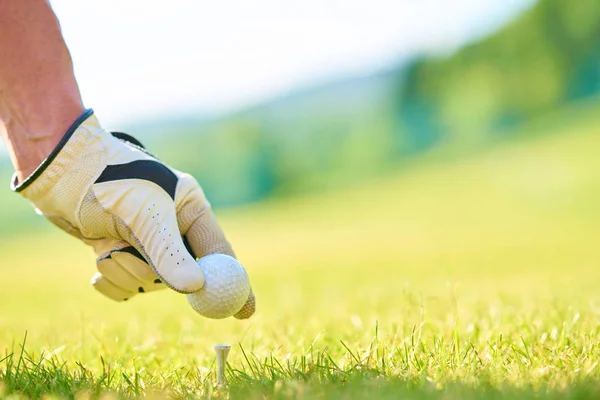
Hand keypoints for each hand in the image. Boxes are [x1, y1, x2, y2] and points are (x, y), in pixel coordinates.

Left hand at [12, 109, 254, 318]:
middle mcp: (172, 229)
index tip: (245, 311)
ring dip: (125, 270)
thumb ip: (169, 253)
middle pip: (182, 275)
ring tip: (107, 245)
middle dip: (155, 273)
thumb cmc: (109, 181)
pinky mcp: (121, 252)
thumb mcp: (144, 216)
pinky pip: (126, 286)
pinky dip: (111, 279)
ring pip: (149, 282)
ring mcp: (146, 243)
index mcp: (190, 210)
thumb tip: (196, 289)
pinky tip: (99, 255)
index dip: (233, 283)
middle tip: (132, 259)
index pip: (219, 253)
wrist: (61, 173)